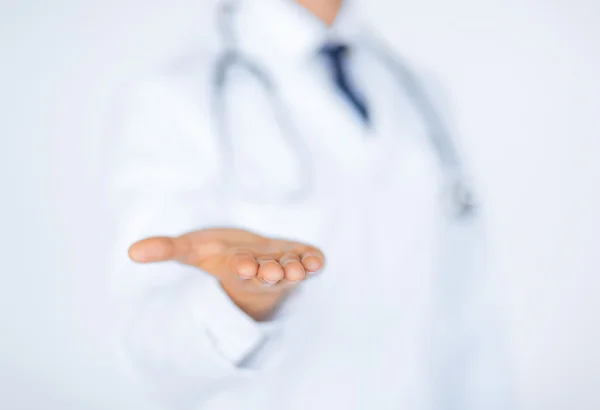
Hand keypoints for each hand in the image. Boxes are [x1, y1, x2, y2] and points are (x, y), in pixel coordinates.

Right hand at [128, 228, 324, 319]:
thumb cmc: (221, 254)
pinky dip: (314, 263)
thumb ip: (167, 249)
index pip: (240, 268)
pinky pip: (310, 264)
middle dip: (271, 273)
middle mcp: (263, 270)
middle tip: (273, 270)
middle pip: (268, 275)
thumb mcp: (193, 249)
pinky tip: (317, 260)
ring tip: (298, 268)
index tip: (243, 264)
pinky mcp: (300, 259)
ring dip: (296, 271)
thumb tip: (132, 252)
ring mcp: (284, 266)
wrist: (251, 261)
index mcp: (238, 267)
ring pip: (291, 272)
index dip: (243, 267)